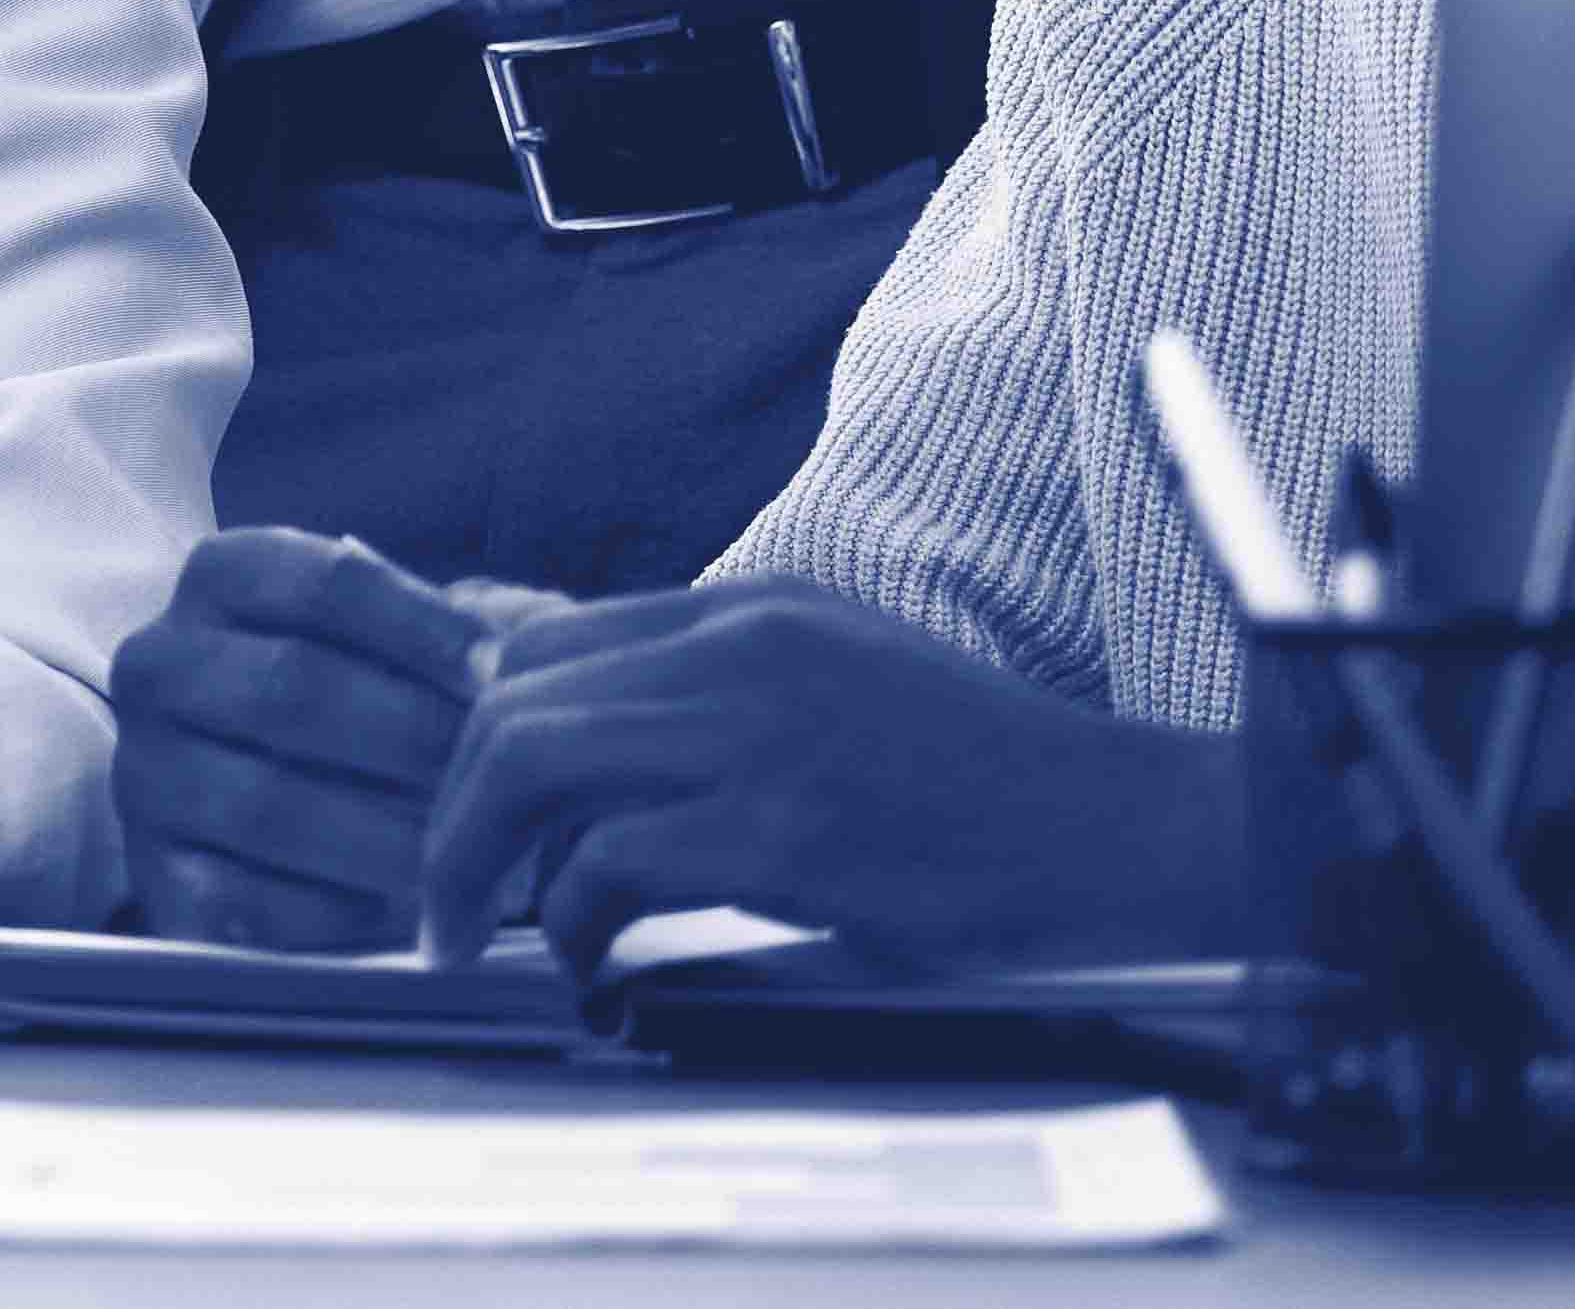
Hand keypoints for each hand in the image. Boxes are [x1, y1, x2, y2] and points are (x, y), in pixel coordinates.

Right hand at [106, 527, 554, 949]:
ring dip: (393, 840)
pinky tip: (416, 916)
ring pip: (271, 805)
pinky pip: (253, 902)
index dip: (429, 631)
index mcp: (222, 579)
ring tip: (479, 862)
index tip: (505, 680)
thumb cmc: (372, 713)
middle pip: (294, 689)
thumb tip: (536, 652)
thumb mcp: (411, 648)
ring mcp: (144, 774)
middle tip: (504, 787)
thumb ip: (476, 635)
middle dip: (417, 741)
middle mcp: (159, 665)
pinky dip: (348, 915)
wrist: (281, 819)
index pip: (329, 581)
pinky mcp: (156, 879)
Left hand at [411, 583, 1247, 974]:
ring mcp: (762, 732)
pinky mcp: (787, 831)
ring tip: (480, 935)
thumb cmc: (992, 786)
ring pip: (533, 761)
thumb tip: (577, 733)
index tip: (461, 814)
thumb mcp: (846, 684)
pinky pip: (610, 864)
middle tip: (441, 898)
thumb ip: (721, 691)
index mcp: (753, 605)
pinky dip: (574, 924)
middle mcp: (742, 647)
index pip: (543, 641)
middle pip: (513, 698)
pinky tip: (594, 969)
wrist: (1133, 836)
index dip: (475, 732)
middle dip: (452, 807)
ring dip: (480, 862)